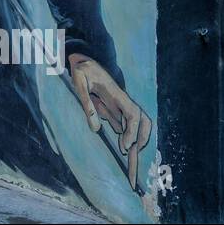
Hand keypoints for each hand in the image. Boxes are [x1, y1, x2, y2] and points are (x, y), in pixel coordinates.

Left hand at [69, 53, 151, 189]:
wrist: (84, 60)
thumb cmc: (82, 70)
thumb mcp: (79, 83)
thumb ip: (87, 104)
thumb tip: (95, 129)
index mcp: (118, 95)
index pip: (133, 116)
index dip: (132, 132)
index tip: (125, 147)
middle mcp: (123, 102)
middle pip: (143, 122)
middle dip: (142, 140)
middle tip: (131, 158)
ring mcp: (121, 107)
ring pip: (138, 126)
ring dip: (137, 142)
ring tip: (131, 163)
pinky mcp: (116, 110)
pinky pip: (126, 126)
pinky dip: (129, 139)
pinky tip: (124, 151)